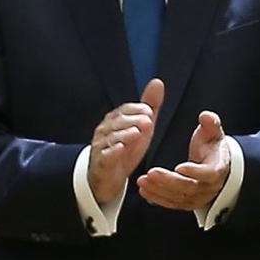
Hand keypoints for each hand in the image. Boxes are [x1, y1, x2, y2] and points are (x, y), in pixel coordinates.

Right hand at [88, 78, 163, 205]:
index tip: (149, 110)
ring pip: (111, 138)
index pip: (123, 110)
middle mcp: (105, 131)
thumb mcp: (141, 126)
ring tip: (136, 133)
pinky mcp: (101, 164)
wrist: (109, 177)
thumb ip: (149, 106)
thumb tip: (158, 82)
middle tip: (148, 121)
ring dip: (124, 135)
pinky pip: (105, 156)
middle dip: (132, 120)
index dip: (135, 109)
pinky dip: (113, 152)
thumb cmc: (126, 148)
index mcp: (115, 121)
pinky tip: (121, 148)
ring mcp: (101, 147)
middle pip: (117, 123)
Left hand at [137, 108, 230, 211]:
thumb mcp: (214, 133)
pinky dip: (158, 198)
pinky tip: (145, 190)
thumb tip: (206, 116)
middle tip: (152, 173)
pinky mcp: (187, 202)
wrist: (216, 165)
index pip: (209, 173)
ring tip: (143, 181)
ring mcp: (198, 197)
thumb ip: (211, 124)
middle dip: (169, 181)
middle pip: (190, 187)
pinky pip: (172, 203)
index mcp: (217, 169)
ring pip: (179, 197)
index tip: (180, 167)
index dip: (195, 172)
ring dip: (160, 190)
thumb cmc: (213, 147)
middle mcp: (209, 187)